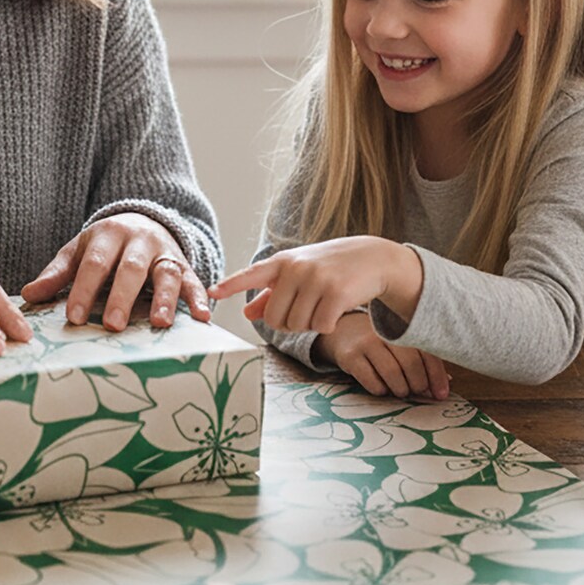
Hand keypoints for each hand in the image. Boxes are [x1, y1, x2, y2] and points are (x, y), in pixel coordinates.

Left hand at [22, 213, 211, 330]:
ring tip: (160, 323)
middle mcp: (139, 240)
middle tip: (112, 325)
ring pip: (166, 272)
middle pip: (131, 268)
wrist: (144, 221)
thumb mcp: (80, 252)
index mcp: (107, 234)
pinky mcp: (184, 264)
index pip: (94, 263)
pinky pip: (193, 280)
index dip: (83, 289)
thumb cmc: (106, 246)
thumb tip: (28, 294)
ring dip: (165, 298)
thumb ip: (58, 274)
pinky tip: (202, 316)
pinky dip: (198, 298)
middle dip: (121, 296)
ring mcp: (163, 251)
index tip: (72, 317)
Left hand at [208, 236, 422, 331]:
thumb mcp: (299, 273)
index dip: (230, 285)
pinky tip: (336, 311)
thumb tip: (247, 313)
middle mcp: (296, 268)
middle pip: (274, 318)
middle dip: (288, 323)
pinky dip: (327, 326)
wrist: (373, 258)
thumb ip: (271, 293)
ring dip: (310, 324)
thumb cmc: (330, 267)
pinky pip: (320, 326)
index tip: (210, 293)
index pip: (251, 274)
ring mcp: (316, 279)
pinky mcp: (336, 293)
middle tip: (305, 310)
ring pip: (297, 325)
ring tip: (322, 305)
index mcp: (283, 262)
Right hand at [317, 311, 448, 399]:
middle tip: (417, 391)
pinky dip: (381, 390)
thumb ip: (421, 362)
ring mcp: (366, 343)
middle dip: (418, 384)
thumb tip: (441, 388)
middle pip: (410, 363)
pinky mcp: (350, 356)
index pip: (426, 352)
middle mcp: (384, 333)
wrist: (342, 331)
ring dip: (401, 390)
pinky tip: (381, 387)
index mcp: (402, 327)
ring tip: (400, 391)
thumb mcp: (399, 346)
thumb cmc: (379, 343)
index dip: (436, 376)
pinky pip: (372, 382)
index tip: (441, 394)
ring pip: (392, 374)